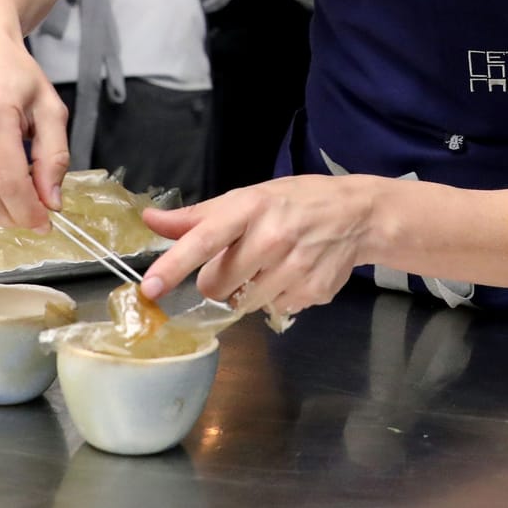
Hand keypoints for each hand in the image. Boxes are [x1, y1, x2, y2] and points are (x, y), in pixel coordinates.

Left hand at [138, 175, 377, 316]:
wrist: (357, 214)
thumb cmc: (294, 202)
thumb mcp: (248, 198)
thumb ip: (198, 216)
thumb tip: (150, 219)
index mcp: (251, 208)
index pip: (205, 239)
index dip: (175, 265)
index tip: (150, 288)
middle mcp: (272, 238)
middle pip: (216, 285)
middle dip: (219, 279)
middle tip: (240, 260)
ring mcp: (294, 268)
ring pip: (244, 302)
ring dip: (249, 289)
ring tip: (272, 263)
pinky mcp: (312, 292)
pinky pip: (274, 308)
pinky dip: (278, 295)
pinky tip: (294, 273)